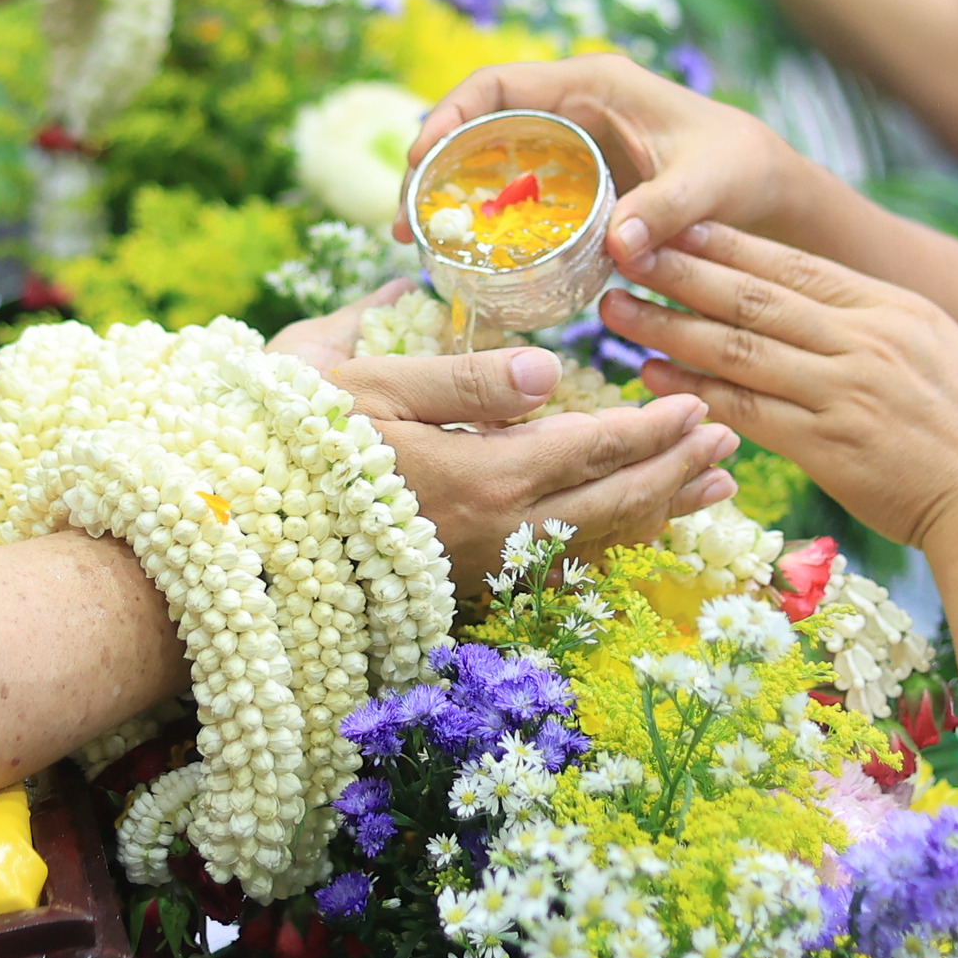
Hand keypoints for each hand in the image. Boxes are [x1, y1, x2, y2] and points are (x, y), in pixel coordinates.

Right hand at [300, 340, 743, 595]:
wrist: (230, 541)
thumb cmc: (288, 441)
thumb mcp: (371, 385)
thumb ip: (464, 377)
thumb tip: (547, 370)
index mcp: (484, 475)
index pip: (593, 447)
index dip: (652, 427)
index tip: (698, 403)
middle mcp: (495, 533)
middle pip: (610, 502)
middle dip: (674, 471)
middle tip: (727, 443)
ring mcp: (479, 569)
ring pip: (589, 543)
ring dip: (654, 513)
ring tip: (705, 491)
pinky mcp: (458, 588)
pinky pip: (551, 573)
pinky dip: (601, 549)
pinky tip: (622, 536)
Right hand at [402, 54, 825, 263]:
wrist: (767, 189)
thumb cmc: (742, 169)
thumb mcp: (709, 186)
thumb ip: (667, 210)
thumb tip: (619, 245)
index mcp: (592, 84)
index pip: (497, 84)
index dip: (449, 115)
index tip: (419, 157)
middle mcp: (569, 107)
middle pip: (476, 124)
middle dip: (431, 165)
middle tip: (405, 222)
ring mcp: (566, 146)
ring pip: (485, 161)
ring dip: (448, 196)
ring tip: (416, 243)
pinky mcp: (571, 182)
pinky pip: (511, 194)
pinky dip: (483, 220)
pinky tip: (464, 260)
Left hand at [602, 219, 957, 556]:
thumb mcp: (931, 346)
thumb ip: (868, 320)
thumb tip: (807, 300)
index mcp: (889, 308)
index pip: (792, 266)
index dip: (725, 244)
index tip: (671, 224)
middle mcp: (863, 341)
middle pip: (753, 298)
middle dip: (680, 273)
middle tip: (619, 254)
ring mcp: (844, 393)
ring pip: (738, 350)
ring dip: (668, 329)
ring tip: (616, 312)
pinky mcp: (828, 447)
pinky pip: (746, 411)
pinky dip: (694, 392)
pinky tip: (652, 379)